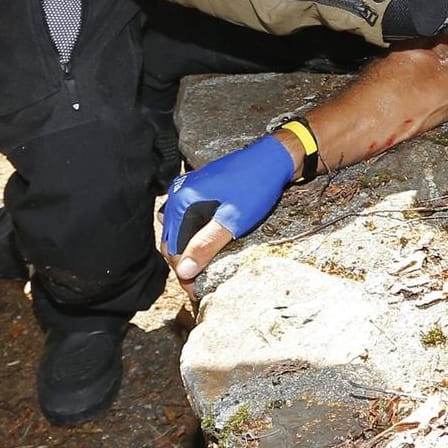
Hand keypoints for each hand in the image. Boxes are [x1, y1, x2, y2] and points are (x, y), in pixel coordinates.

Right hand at [160, 134, 294, 284]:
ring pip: (180, 228)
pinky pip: (188, 216)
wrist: (274, 157)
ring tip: (203, 266)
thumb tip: (183, 271)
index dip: (183, 271)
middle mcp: (179, 193)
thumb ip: (206, 245)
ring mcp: (188, 188)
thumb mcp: (232, 220)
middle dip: (184, 261)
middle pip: (173, 238)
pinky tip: (205, 242)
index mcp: (182, 201)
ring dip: (189, 248)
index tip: (195, 290)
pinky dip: (194, 232)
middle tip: (199, 282)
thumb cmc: (255, 187)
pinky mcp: (199, 187)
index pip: (173, 247)